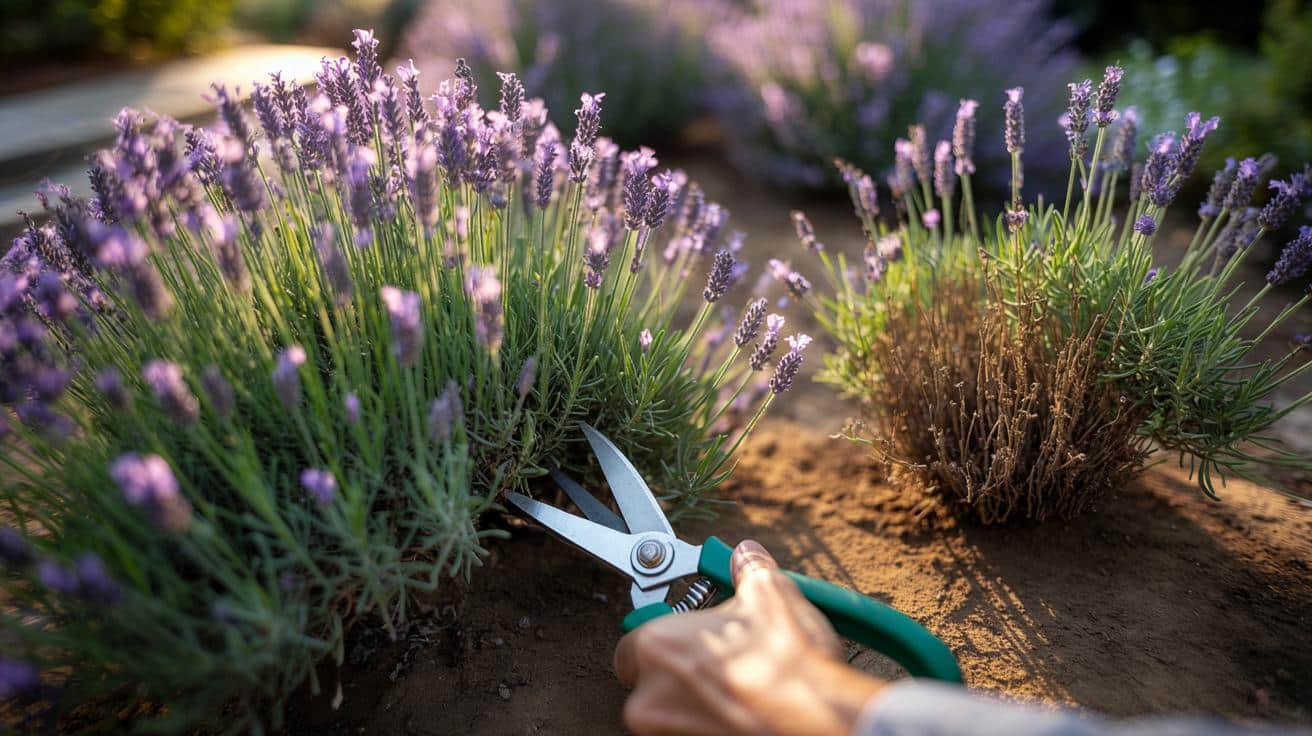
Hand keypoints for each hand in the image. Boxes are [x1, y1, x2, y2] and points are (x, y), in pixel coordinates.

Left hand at [614, 540, 885, 735]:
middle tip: (715, 664)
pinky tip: (739, 708)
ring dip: (691, 701)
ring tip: (733, 687)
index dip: (661, 642)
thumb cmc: (786, 660)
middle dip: (675, 675)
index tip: (685, 639)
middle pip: (646, 684)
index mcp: (656, 645)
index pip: (632, 646)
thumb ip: (748, 569)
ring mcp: (667, 731)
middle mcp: (650, 695)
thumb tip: (746, 556)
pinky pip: (687, 732)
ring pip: (667, 714)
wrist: (816, 715)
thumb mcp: (770, 593)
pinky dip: (707, 722)